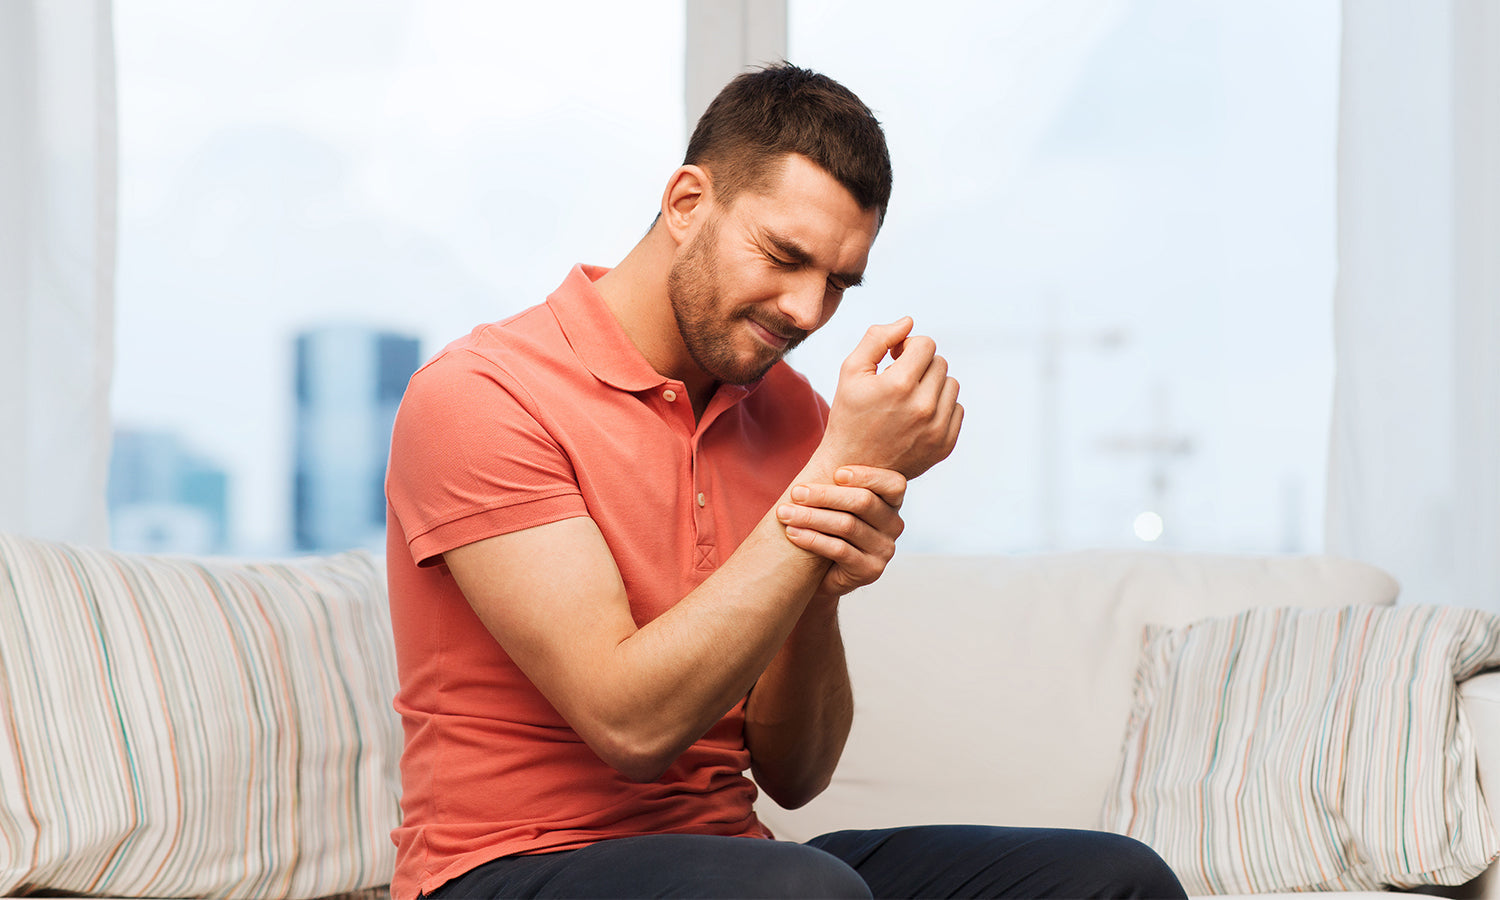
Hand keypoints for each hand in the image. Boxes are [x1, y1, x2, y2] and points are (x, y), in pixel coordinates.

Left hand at [775, 465, 905, 598]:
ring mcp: (884, 550)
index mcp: (890, 502)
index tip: (836, 473)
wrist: (819, 573)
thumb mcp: (834, 500)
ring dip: (811, 517)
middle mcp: (893, 525)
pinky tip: (792, 533)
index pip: (893, 483)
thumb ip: (838, 477)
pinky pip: (839, 550)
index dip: (867, 476)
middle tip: (795, 492)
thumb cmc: (825, 526)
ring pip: (848, 525)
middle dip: (825, 495)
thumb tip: (831, 431)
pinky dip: (812, 539)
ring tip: (784, 513)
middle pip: (864, 502)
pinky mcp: (870, 571)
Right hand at [816, 317, 962, 479]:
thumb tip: (908, 322)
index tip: (894, 358)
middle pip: (939, 362)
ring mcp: (937, 428)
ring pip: (951, 384)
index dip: (908, 346)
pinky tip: (917, 416)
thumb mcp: (851, 372)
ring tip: (909, 397)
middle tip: (898, 379)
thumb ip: (877, 338)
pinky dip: (940, 407)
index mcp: (899, 385)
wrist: (852, 468)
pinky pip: (957, 409)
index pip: (925, 344)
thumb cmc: (849, 416)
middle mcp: (923, 407)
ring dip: (932, 384)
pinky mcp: (945, 444)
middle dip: (920, 365)